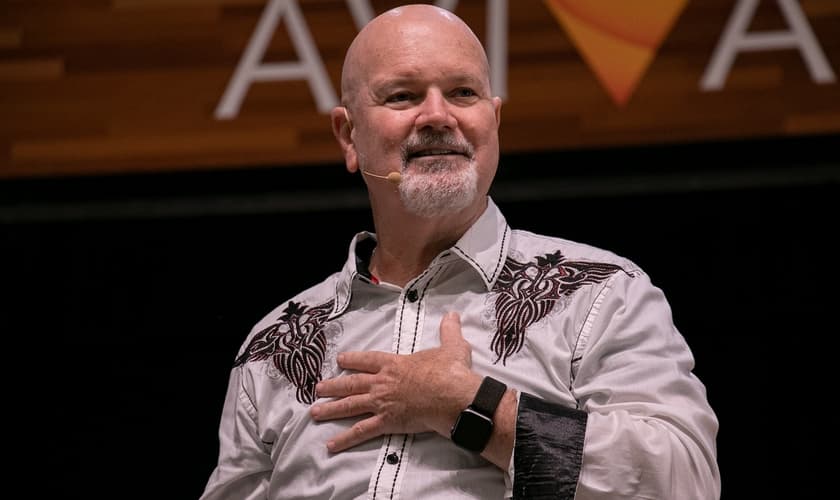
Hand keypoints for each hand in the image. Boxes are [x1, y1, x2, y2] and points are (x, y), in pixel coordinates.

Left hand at [310, 311, 482, 452]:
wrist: (451, 395)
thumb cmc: (450, 372)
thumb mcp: (452, 347)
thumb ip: (449, 331)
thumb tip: (453, 315)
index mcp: (395, 364)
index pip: (368, 360)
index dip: (353, 359)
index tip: (340, 360)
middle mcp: (383, 382)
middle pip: (352, 383)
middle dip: (333, 386)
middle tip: (318, 389)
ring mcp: (382, 403)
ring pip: (350, 405)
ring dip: (331, 409)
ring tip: (315, 412)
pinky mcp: (386, 422)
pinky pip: (361, 431)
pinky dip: (345, 439)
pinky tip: (331, 445)